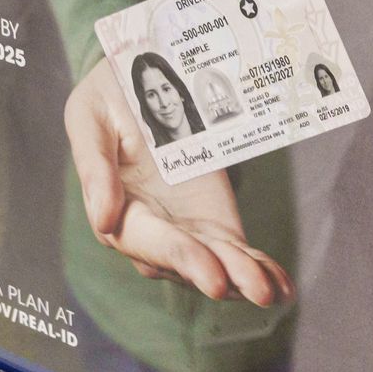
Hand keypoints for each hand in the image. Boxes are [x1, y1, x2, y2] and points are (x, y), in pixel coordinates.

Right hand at [64, 58, 294, 306]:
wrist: (141, 80)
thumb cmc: (109, 100)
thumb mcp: (90, 117)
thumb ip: (94, 166)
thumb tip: (103, 221)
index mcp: (117, 210)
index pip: (147, 241)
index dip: (180, 256)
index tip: (210, 275)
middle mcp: (151, 231)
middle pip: (184, 262)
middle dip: (219, 275)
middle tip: (253, 289)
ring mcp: (186, 230)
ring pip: (215, 264)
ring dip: (244, 279)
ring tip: (272, 291)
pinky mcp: (214, 222)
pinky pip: (236, 252)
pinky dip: (259, 268)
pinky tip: (282, 286)